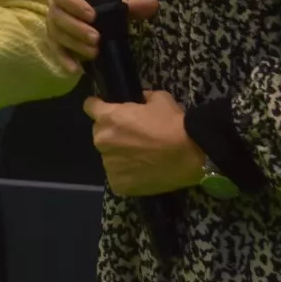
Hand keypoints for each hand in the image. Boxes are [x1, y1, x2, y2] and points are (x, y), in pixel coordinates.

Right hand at [47, 0, 160, 72]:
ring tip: (95, 53)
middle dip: (77, 28)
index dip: (73, 3)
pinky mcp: (54, 42)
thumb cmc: (96, 5)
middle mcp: (54, 7)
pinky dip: (65, 60)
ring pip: (56, 35)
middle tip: (96, 38)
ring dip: (75, 45)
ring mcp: (52, 26)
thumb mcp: (111, 3)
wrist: (83, 15)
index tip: (92, 15)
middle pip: (58, 16)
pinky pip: (56, 51)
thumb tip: (153, 4)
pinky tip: (77, 70)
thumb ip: (130, 5)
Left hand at [84, 90, 205, 196]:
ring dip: (119, 154)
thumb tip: (141, 99)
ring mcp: (109, 164)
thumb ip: (143, 97)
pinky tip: (142, 170)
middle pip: (100, 133)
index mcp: (108, 117)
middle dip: (112, 132)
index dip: (98, 106)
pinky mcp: (118, 184)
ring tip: (141, 156)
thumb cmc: (173, 124)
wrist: (190, 155)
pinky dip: (126, 173)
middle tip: (132, 136)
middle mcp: (102, 140)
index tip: (105, 109)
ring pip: (108, 156)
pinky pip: (117, 175)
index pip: (90, 107)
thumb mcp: (159, 99)